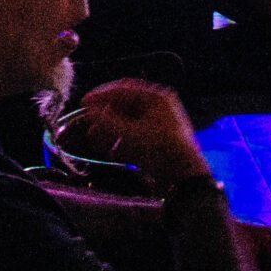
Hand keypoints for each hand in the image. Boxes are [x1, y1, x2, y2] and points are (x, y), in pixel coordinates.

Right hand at [58, 79, 208, 192]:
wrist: (186, 180)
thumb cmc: (162, 150)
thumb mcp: (133, 135)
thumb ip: (108, 122)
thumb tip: (89, 111)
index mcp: (157, 98)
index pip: (124, 89)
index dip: (102, 95)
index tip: (84, 103)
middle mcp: (158, 109)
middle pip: (124, 107)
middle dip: (104, 116)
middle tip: (88, 124)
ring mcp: (157, 126)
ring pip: (127, 123)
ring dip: (109, 131)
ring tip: (94, 140)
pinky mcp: (155, 144)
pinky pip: (133, 137)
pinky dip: (119, 143)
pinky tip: (109, 151)